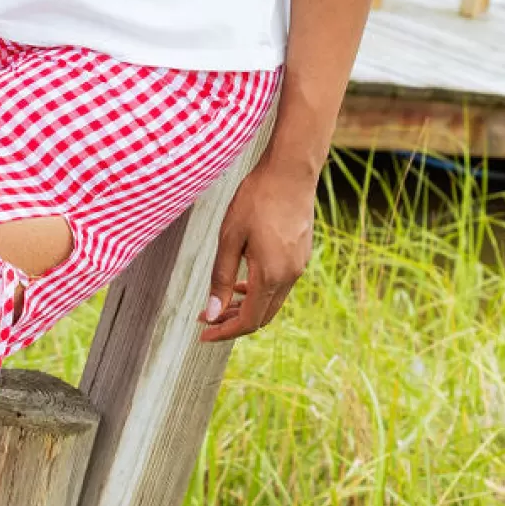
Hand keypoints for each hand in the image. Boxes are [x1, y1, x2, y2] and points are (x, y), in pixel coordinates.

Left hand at [199, 157, 315, 343]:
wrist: (291, 171)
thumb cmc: (257, 199)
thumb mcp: (230, 238)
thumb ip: (221, 278)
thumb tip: (211, 313)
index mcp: (270, 275)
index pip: (248, 321)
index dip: (224, 332)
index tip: (203, 334)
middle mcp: (289, 276)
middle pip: (262, 316)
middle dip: (233, 322)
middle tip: (206, 319)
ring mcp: (298, 266)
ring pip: (272, 301)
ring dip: (246, 306)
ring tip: (220, 302)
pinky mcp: (301, 255)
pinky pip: (280, 284)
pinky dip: (260, 291)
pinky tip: (244, 280)